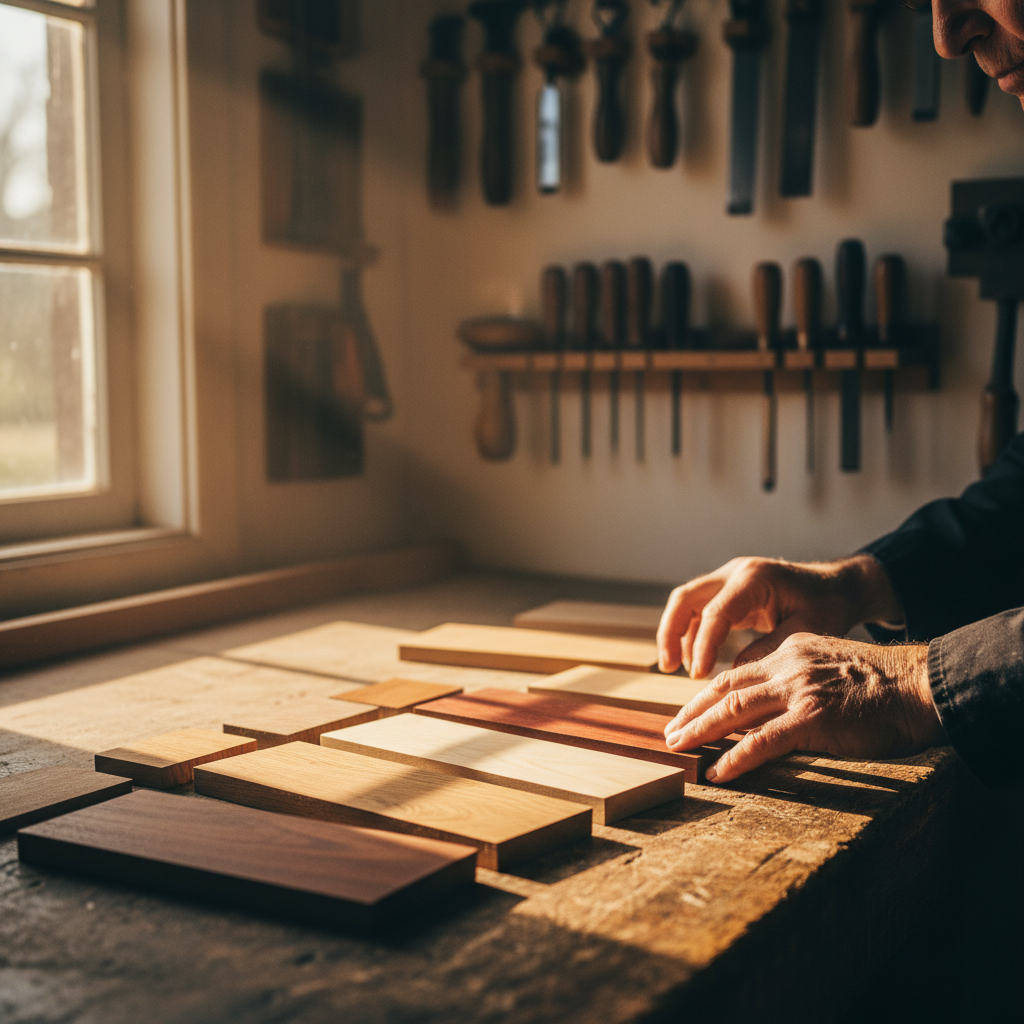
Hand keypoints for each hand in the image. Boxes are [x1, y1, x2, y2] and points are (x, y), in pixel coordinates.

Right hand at [656, 554, 903, 678]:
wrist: (837, 586)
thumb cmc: (827, 605)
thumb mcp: (806, 630)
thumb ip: (771, 650)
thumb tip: (735, 675)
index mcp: (754, 578)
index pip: (715, 611)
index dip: (703, 645)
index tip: (699, 676)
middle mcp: (735, 573)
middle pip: (685, 598)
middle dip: (671, 633)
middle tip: (668, 668)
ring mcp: (729, 580)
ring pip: (686, 603)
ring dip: (676, 634)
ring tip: (675, 669)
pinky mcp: (729, 592)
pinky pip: (699, 612)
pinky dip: (692, 635)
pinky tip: (696, 663)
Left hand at [664, 633, 944, 782]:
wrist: (921, 686)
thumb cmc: (884, 685)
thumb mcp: (831, 665)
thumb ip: (799, 678)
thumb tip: (773, 707)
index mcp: (791, 651)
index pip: (737, 673)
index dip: (707, 694)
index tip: (687, 712)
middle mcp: (788, 666)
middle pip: (725, 689)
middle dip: (692, 712)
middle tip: (670, 733)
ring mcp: (798, 691)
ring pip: (734, 710)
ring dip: (701, 731)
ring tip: (679, 748)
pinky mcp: (813, 719)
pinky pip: (763, 741)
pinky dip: (736, 758)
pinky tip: (718, 771)